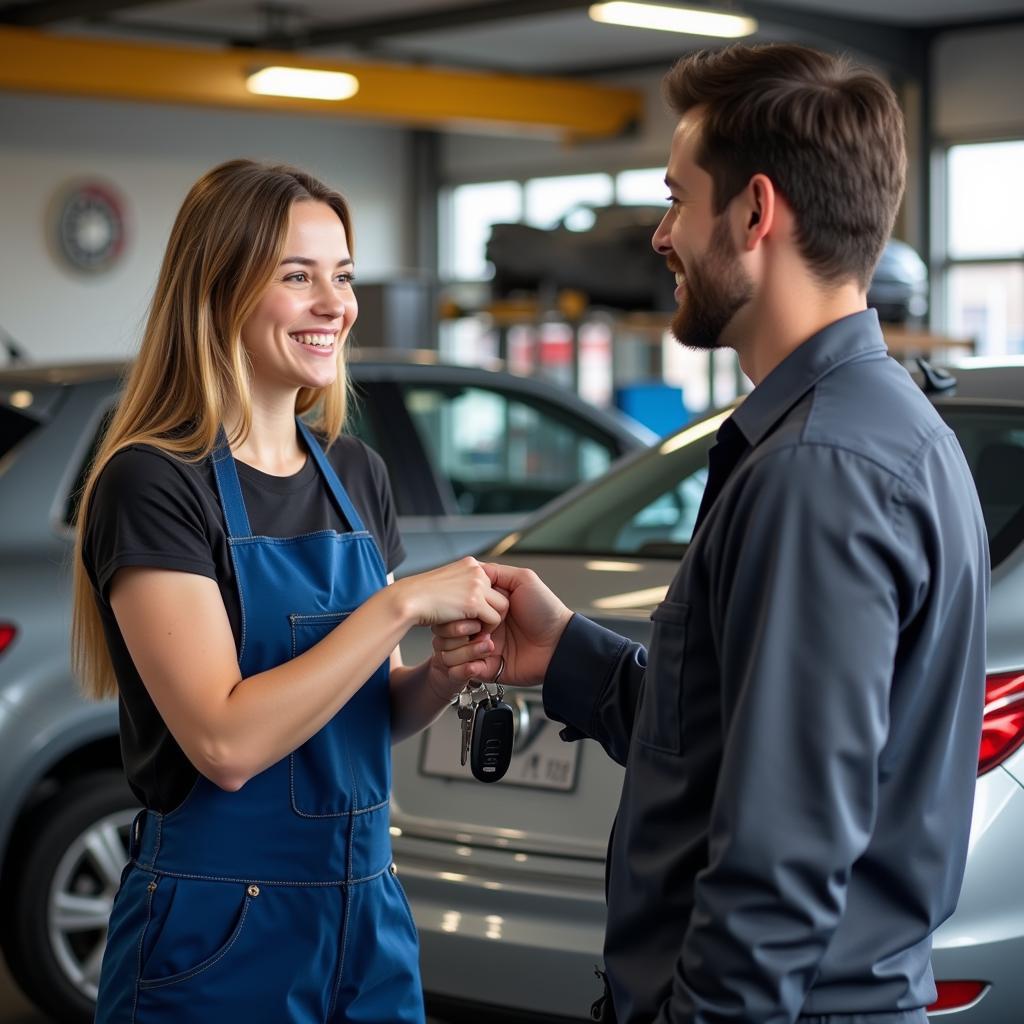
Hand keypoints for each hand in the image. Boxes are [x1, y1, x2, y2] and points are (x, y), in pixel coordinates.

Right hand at [389, 557, 507, 631]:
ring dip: (492, 620)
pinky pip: (495, 619)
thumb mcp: (447, 582)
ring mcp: (476, 585)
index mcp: (470, 564)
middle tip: (482, 623)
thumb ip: (463, 584)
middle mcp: (477, 571)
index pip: (494, 581)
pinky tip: (473, 632)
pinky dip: (487, 629)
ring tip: (478, 628)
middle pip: (501, 593)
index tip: (480, 613)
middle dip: (494, 610)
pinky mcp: (475, 602)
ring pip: (502, 606)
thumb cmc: (421, 595)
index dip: (489, 600)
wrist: (407, 600)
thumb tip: (474, 596)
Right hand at [432, 563, 571, 686]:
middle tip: (476, 628)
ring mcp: (479, 648)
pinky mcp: (484, 669)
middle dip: (455, 630)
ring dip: (463, 649)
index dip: (453, 609)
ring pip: (446, 651)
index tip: (464, 609)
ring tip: (488, 645)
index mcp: (484, 608)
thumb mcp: (524, 580)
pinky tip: (484, 660)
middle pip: (444, 630)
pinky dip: (466, 667)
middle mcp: (479, 627)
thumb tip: (474, 569)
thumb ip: (496, 572)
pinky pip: (458, 671)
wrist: (558, 644)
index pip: (453, 608)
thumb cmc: (545, 611)